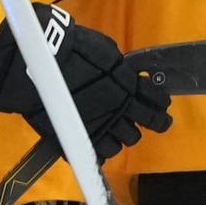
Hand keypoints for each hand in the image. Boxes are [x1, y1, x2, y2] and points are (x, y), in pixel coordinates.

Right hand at [0, 3, 172, 158]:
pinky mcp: (79, 139)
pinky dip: (100, 151)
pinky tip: (98, 145)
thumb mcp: (108, 53)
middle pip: (143, 127)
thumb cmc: (76, 50)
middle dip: (143, 123)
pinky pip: (98, 154)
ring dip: (122, 137)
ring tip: (116, 131)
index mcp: (130, 86)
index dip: (160, 106)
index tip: (162, 108)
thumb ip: (121, 71)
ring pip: (123, 143)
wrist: (43, 63)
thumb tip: (129, 77)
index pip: (155, 102)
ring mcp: (101, 127)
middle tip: (139, 121)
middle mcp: (120, 110)